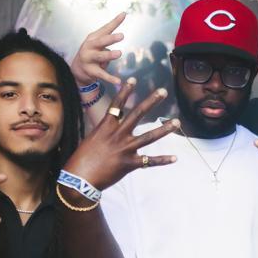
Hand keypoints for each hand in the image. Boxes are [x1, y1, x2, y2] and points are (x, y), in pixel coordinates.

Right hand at [61, 79, 178, 191]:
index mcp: (106, 126)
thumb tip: (109, 125)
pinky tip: (175, 158)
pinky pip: (149, 161)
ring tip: (177, 122)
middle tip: (163, 91)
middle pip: (138, 114)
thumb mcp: (91, 139)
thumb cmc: (81, 159)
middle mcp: (118, 135)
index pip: (118, 104)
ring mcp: (126, 149)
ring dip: (164, 129)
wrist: (80, 179)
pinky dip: (162, 160)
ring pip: (149, 136)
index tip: (133, 79)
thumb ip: (103, 131)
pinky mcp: (130, 164)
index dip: (125, 91)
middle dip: (151, 101)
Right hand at [71, 12, 125, 86]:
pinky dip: (110, 78)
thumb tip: (121, 17)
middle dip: (110, 39)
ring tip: (118, 53)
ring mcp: (89, 59)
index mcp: (93, 38)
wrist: (77, 69)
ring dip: (109, 55)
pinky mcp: (91, 71)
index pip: (106, 28)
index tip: (124, 14)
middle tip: (121, 36)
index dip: (115, 22)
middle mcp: (90, 47)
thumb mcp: (97, 42)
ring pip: (100, 56)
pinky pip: (102, 75)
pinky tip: (118, 81)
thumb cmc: (91, 52)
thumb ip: (108, 33)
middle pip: (101, 41)